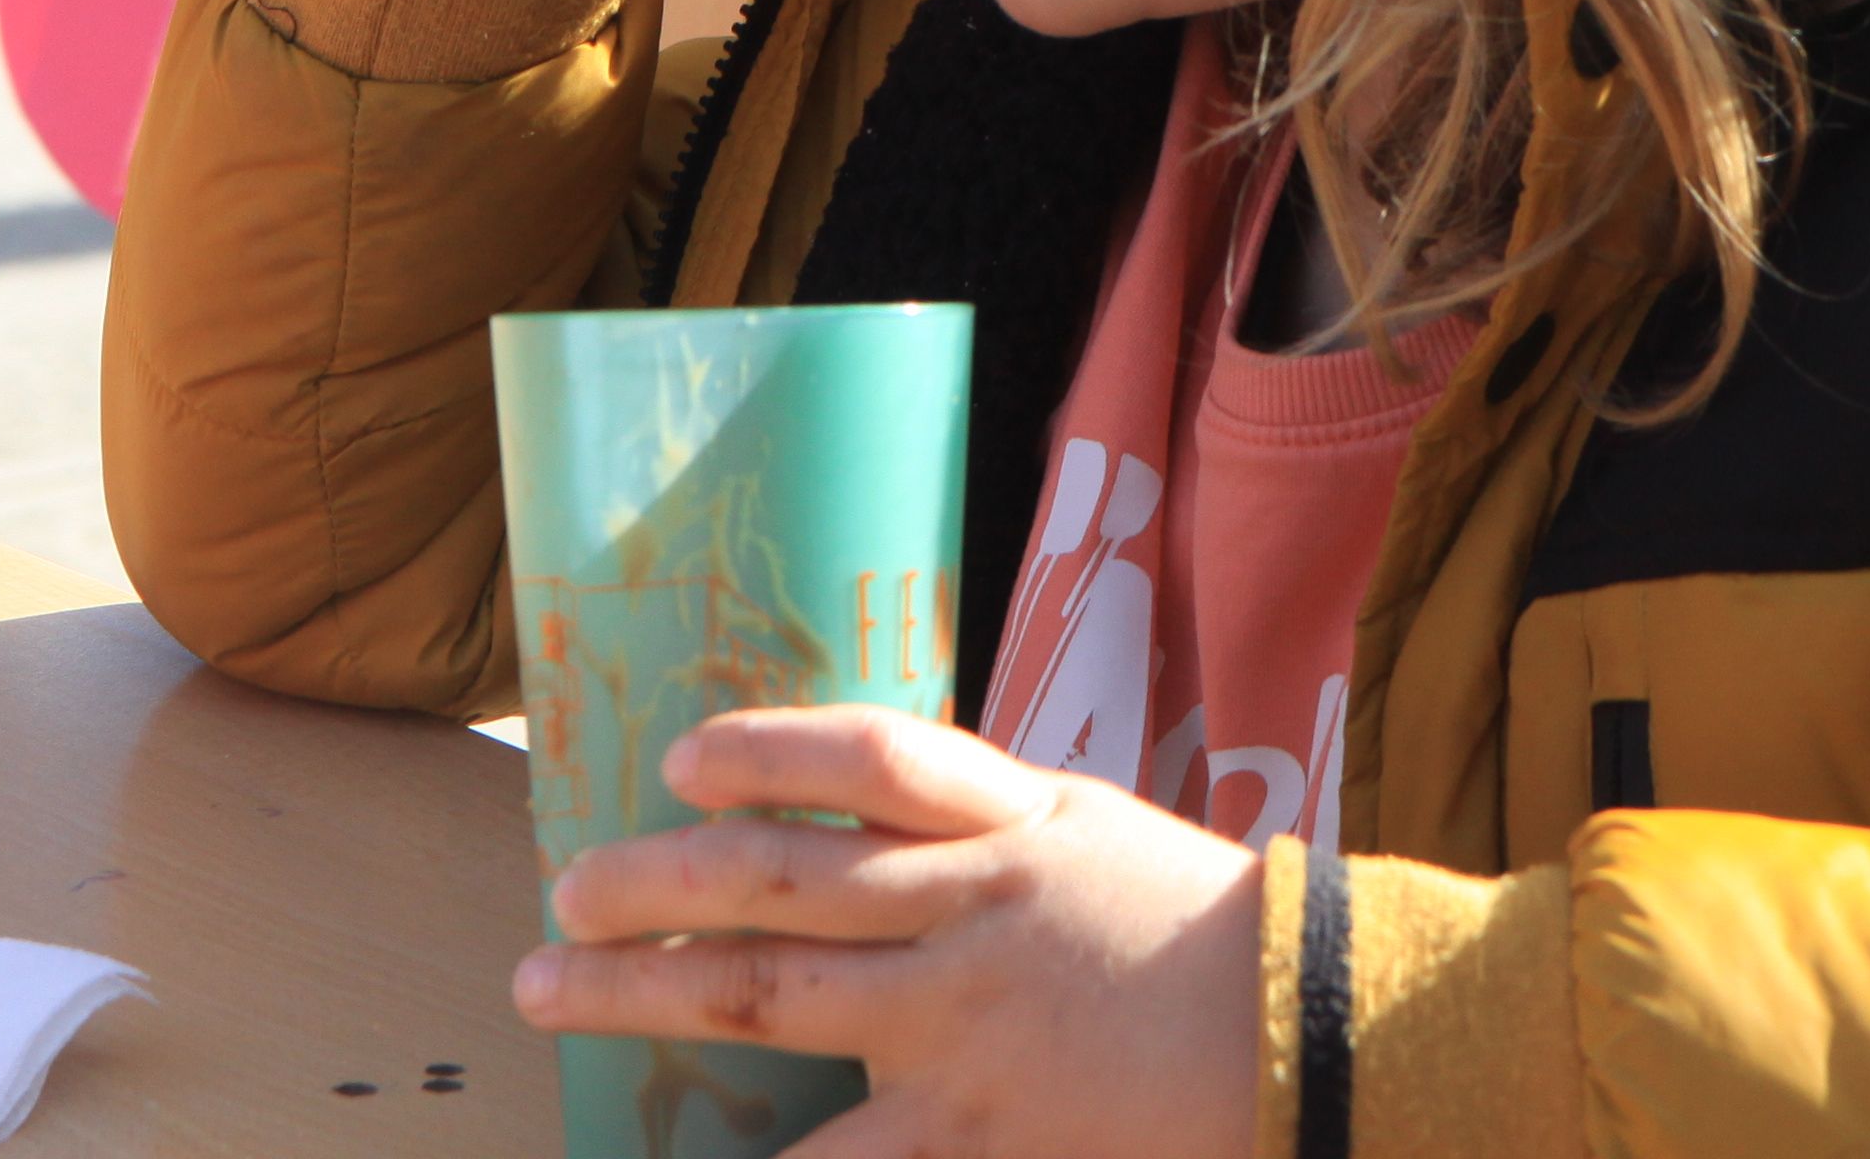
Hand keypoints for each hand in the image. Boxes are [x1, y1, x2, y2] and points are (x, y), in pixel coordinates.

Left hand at [518, 707, 1262, 1158]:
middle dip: (652, 880)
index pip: (871, 760)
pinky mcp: (978, 1136)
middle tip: (564, 888)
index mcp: (1014, 825)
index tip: (679, 755)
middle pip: (777, 879)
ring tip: (550, 988)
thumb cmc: (1205, 940)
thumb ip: (991, 825)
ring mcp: (964, 1027)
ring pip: (768, 995)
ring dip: (642, 989)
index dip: (768, 749)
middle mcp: (973, 910)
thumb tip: (874, 815)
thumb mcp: (1097, 839)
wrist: (1319, 1039)